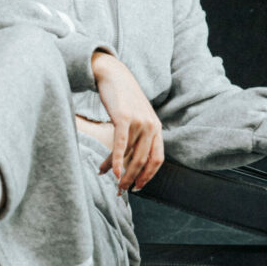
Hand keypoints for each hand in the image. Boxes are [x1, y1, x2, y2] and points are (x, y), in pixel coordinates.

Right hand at [91, 51, 163, 192]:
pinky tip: (110, 171)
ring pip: (130, 154)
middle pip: (144, 160)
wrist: (113, 75)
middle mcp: (152, 126)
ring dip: (119, 171)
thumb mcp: (136, 117)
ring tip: (109, 179)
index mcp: (157, 128)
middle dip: (133, 178)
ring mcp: (139, 122)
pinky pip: (121, 144)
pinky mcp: (124, 118)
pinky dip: (116, 160)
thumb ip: (138, 135)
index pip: (158, 159)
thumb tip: (127, 158)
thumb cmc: (122, 98)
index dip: (148, 176)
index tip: (138, 187)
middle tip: (122, 190)